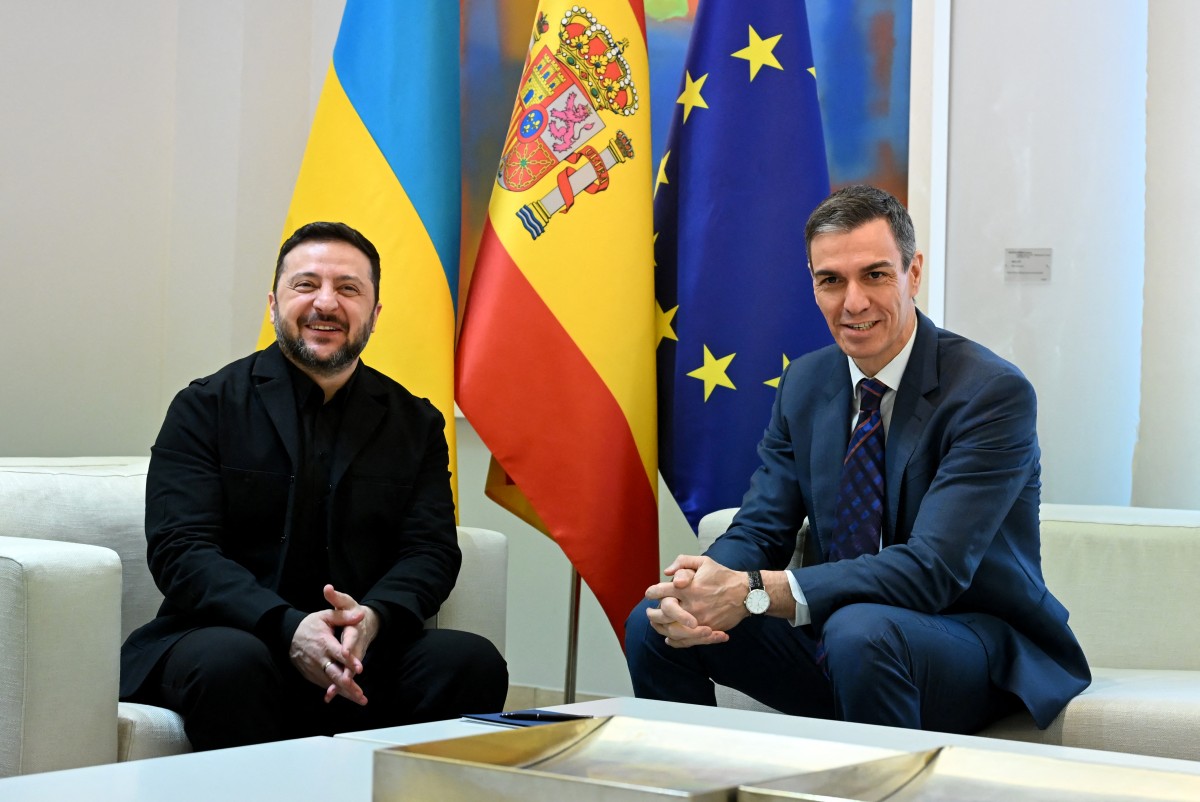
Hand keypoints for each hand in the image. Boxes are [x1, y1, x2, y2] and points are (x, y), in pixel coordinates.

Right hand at [288, 584, 372, 704]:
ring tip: (360, 700)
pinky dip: (336, 691)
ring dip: (345, 692)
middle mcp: (319, 659)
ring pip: (331, 683)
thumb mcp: (326, 616)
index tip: (360, 669)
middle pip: (335, 675)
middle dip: (349, 686)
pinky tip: (348, 697)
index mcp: (324, 643)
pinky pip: (325, 684)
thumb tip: (361, 615)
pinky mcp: (311, 675)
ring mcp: (314, 669)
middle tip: (361, 696)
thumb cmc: (310, 625)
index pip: (339, 654)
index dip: (349, 662)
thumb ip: (343, 616)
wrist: (289, 636)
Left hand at [643, 555, 748, 647]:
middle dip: (652, 613)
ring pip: (672, 629)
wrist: (745, 593)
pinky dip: (675, 641)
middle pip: (663, 613)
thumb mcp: (704, 562)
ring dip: (661, 628)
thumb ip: (683, 562)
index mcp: (688, 587)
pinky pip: (687, 640)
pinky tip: (669, 639)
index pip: (662, 591)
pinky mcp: (707, 630)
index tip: (649, 594)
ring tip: (656, 625)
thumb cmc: (723, 576)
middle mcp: (691, 604)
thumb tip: (667, 572)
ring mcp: (699, 619)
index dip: (652, 592)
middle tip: (648, 612)